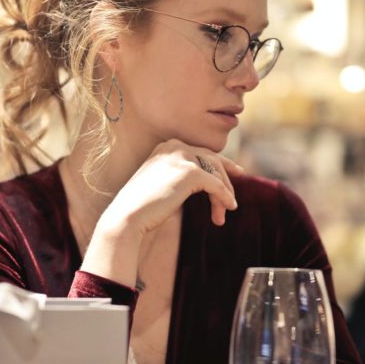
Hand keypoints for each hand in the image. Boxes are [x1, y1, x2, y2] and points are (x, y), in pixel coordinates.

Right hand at [98, 138, 243, 237]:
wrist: (127, 216)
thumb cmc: (141, 207)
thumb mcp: (162, 184)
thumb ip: (181, 177)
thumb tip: (207, 181)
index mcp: (166, 146)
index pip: (202, 152)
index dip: (222, 165)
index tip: (237, 172)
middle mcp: (175, 146)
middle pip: (213, 161)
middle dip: (225, 183)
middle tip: (231, 205)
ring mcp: (183, 157)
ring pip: (216, 174)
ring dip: (224, 195)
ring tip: (224, 214)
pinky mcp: (191, 173)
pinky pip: (217, 185)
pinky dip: (224, 197)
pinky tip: (228, 208)